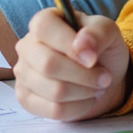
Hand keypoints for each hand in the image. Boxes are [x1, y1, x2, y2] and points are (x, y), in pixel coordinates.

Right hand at [13, 8, 130, 121]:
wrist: (102, 77)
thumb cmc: (100, 49)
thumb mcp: (108, 32)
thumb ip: (97, 33)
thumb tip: (81, 45)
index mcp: (43, 21)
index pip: (44, 28)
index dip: (69, 45)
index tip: (93, 59)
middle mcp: (27, 46)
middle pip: (48, 65)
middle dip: (84, 75)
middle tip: (104, 77)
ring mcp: (23, 74)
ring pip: (54, 91)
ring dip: (85, 92)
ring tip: (95, 86)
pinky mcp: (26, 99)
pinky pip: (53, 110)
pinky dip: (78, 108)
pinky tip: (85, 99)